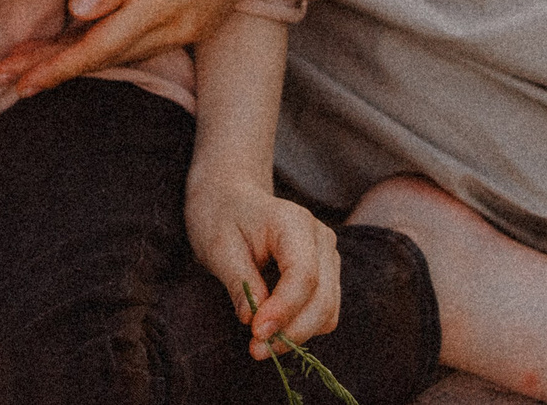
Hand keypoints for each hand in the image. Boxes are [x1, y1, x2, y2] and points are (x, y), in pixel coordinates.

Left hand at [0, 0, 306, 94]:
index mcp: (167, 1)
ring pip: (121, 52)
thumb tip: (77, 12)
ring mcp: (190, 24)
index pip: (99, 45)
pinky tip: (79, 47)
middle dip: (52, 69)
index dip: (55, 65)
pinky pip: (140, 42)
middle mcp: (179, 23)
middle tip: (0, 78)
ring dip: (75, 63)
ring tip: (29, 68)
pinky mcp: (194, 18)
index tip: (14, 79)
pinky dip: (103, 50)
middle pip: (104, 56)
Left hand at [185, 180, 339, 357]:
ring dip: (298, 334)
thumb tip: (253, 321)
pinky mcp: (326, 273)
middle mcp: (321, 238)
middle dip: (291, 331)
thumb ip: (239, 282)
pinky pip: (324, 310)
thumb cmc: (220, 216)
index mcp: (294, 222)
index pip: (303, 275)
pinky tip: (274, 331)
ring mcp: (328, 256)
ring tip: (261, 345)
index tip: (256, 333)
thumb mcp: (218, 246)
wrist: (230, 197)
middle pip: (322, 298)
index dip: (283, 310)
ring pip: (328, 310)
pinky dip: (302, 327)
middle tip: (256, 350)